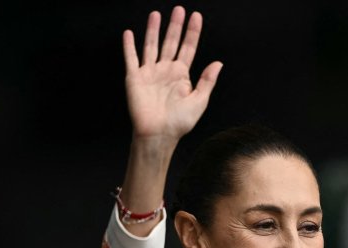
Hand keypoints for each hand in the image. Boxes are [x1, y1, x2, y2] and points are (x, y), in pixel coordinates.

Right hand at [123, 6, 222, 143]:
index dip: (193, 32)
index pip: (188, 48)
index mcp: (181, 75)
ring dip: (153, 30)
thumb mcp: (199, 101)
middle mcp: (165, 71)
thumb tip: (218, 63)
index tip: (197, 16)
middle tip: (179, 9)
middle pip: (171, 42)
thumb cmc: (179, 122)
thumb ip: (207, 81)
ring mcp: (150, 73)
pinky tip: (129, 33)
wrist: (158, 134)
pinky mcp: (134, 78)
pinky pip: (131, 59)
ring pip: (151, 46)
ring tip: (156, 14)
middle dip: (175, 26)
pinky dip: (129, 46)